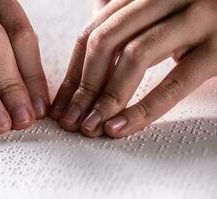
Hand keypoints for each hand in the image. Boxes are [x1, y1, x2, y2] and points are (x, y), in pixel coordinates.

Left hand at [50, 0, 216, 137]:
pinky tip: (120, 126)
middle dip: (84, 87)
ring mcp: (194, 18)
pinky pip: (174, 82)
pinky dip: (143, 108)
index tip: (63, 102)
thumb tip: (91, 40)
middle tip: (72, 119)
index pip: (93, 33)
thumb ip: (125, 20)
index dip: (74, 72)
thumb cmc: (193, 15)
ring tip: (92, 126)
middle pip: (106, 42)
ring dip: (107, 99)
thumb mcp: (155, 12)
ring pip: (134, 57)